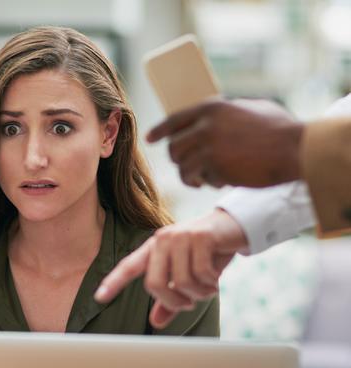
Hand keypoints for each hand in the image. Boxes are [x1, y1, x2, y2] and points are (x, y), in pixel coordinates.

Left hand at [94, 209, 246, 327]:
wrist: (234, 226)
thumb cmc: (207, 253)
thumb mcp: (187, 275)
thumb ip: (170, 298)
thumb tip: (155, 322)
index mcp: (153, 248)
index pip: (129, 266)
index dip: (114, 282)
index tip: (99, 298)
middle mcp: (162, 240)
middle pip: (154, 284)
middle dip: (173, 302)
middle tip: (188, 304)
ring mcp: (180, 236)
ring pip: (181, 282)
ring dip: (198, 294)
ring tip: (207, 289)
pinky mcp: (200, 237)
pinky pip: (201, 273)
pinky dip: (210, 284)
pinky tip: (215, 279)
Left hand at [147, 98, 303, 187]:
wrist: (294, 149)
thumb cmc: (279, 129)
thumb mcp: (250, 109)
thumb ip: (227, 114)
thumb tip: (212, 120)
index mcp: (211, 108)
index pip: (175, 119)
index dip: (159, 130)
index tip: (150, 138)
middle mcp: (205, 126)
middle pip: (174, 147)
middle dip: (179, 160)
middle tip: (190, 167)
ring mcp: (208, 147)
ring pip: (182, 166)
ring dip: (191, 176)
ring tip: (203, 179)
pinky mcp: (215, 167)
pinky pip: (199, 179)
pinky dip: (206, 183)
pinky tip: (217, 183)